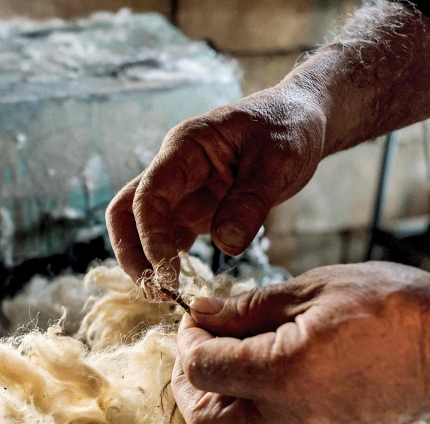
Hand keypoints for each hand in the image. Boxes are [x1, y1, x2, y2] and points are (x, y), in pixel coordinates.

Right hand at [105, 84, 327, 280]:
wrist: (303, 119)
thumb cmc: (289, 127)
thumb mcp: (279, 161)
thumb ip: (250, 202)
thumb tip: (225, 245)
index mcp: (185, 148)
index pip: (148, 196)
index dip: (150, 238)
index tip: (168, 274)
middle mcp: (174, 169)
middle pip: (126, 211)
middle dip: (131, 253)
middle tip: (153, 291)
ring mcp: (183, 191)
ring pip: (142, 228)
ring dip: (146, 261)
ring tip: (165, 296)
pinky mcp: (198, 210)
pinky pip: (169, 237)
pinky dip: (168, 262)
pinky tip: (181, 287)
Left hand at [172, 262, 429, 423]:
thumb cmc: (397, 306)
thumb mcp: (316, 289)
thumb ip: (249, 308)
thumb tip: (202, 312)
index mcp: (285, 373)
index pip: (203, 368)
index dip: (189, 339)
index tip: (198, 318)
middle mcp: (293, 422)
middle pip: (204, 421)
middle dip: (188, 384)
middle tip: (196, 351)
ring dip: (210, 421)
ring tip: (216, 385)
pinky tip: (247, 418)